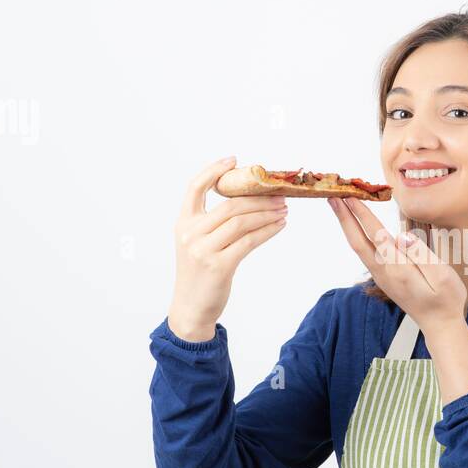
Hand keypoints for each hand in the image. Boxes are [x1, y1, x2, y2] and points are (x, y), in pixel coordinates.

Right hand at [167, 156, 288, 340]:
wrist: (191, 308)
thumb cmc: (199, 273)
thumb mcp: (196, 243)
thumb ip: (211, 223)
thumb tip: (245, 201)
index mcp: (183, 223)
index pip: (195, 187)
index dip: (214, 170)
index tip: (234, 160)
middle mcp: (190, 233)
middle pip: (230, 205)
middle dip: (259, 198)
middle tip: (280, 194)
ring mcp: (204, 249)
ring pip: (242, 221)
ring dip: (267, 213)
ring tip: (284, 210)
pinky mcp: (220, 265)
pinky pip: (250, 241)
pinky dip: (268, 231)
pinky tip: (279, 226)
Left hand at [328, 197, 466, 333]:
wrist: (440, 325)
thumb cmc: (446, 299)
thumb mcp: (442, 276)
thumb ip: (421, 255)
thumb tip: (401, 235)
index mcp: (398, 269)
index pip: (376, 235)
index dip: (362, 214)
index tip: (351, 196)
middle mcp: (384, 272)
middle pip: (358, 241)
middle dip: (344, 217)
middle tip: (333, 195)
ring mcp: (381, 276)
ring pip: (358, 247)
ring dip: (347, 225)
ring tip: (340, 206)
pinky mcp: (383, 277)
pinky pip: (365, 252)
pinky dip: (357, 235)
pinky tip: (356, 226)